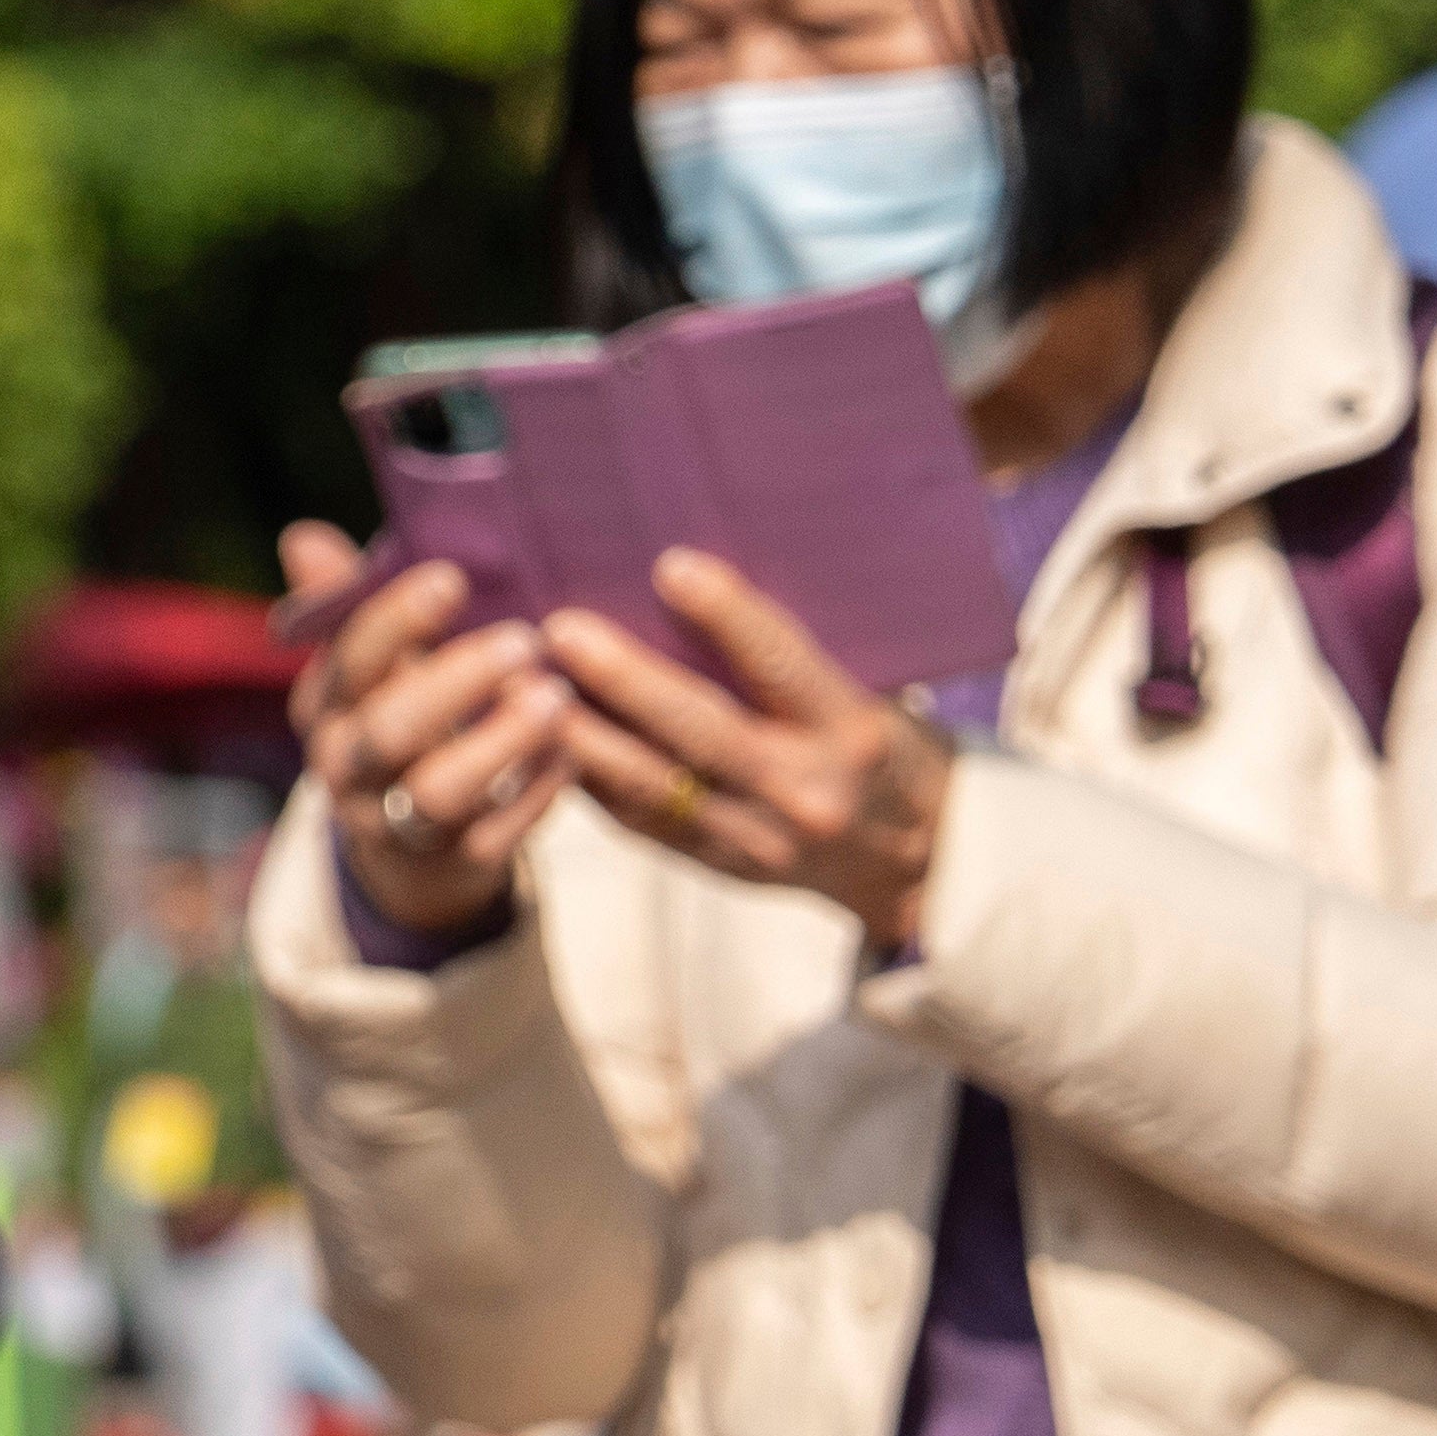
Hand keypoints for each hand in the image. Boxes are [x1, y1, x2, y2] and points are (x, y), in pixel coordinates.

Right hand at [276, 530, 571, 939]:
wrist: (409, 845)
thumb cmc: (403, 721)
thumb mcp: (373, 667)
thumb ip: (347, 605)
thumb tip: (301, 535)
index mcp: (327, 708)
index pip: (351, 662)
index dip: (397, 622)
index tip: (452, 579)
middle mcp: (350, 769)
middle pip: (389, 730)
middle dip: (456, 683)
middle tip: (525, 639)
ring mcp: (398, 823)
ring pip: (439, 793)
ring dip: (499, 743)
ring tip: (555, 698)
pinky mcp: (455, 862)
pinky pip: (496, 837)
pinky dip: (534, 795)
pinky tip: (569, 753)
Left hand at [541, 552, 958, 944]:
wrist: (918, 864)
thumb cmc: (885, 747)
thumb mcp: (870, 694)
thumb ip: (794, 657)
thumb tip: (692, 581)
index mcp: (852, 730)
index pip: (785, 664)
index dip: (729, 616)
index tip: (672, 568)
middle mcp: (804, 789)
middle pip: (701, 731)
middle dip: (625, 680)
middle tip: (560, 629)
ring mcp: (757, 839)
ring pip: (653, 786)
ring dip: (580, 735)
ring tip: (518, 686)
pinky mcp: (719, 867)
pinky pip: (640, 823)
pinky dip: (588, 779)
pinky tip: (538, 739)